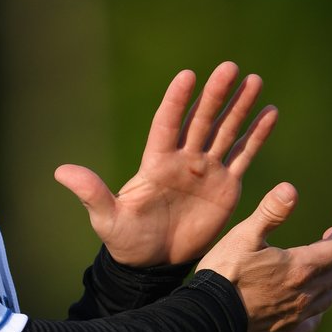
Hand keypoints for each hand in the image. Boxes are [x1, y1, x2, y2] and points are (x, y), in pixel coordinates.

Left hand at [54, 62, 277, 265]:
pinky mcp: (226, 186)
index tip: (188, 76)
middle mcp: (183, 160)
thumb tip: (61, 172)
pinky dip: (257, 135)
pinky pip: (243, 155)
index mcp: (155, 162)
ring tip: (254, 80)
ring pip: (225, 132)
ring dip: (240, 107)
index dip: (176, 101)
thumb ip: (91, 193)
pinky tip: (270, 112)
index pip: (167, 123)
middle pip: (201, 120)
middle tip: (230, 68)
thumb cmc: (126, 240)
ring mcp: (206, 170)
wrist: (153, 263)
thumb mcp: (107, 218)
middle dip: (216, 95)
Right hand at [198, 183, 331, 331]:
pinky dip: (315, 312)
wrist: (207, 319)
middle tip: (331, 239)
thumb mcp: (243, 236)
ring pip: (327, 298)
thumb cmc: (224, 274)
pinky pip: (311, 324)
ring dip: (329, 280)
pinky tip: (308, 308)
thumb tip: (291, 189)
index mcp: (299, 267)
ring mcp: (296, 317)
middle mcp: (304, 294)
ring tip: (320, 270)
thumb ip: (270, 212)